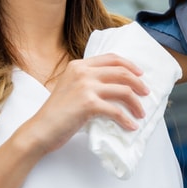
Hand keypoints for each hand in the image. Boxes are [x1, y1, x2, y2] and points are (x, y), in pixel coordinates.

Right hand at [24, 54, 148, 152]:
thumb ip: (88, 81)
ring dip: (136, 103)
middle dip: (138, 83)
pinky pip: (116, 111)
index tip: (140, 74)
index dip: (130, 65)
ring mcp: (85, 87)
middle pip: (121, 72)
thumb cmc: (56, 113)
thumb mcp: (70, 88)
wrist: (40, 129)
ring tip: (140, 113)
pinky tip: (130, 126)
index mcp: (78, 65)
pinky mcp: (88, 104)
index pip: (111, 58)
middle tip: (146, 94)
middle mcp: (82, 72)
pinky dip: (126, 119)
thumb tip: (115, 86)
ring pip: (123, 91)